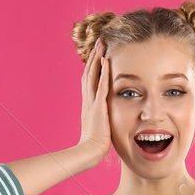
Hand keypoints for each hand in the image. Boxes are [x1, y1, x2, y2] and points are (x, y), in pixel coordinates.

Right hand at [78, 37, 111, 156]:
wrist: (89, 151)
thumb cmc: (95, 144)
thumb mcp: (99, 127)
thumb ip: (102, 118)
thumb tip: (106, 118)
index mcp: (88, 104)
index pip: (89, 81)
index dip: (92, 67)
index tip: (97, 55)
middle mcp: (88, 100)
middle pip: (89, 73)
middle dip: (94, 57)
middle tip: (98, 43)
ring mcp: (92, 102)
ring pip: (93, 75)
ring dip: (97, 59)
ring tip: (101, 45)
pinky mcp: (98, 106)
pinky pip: (101, 85)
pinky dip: (103, 72)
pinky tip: (106, 61)